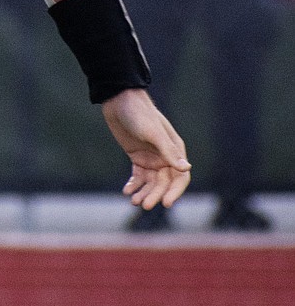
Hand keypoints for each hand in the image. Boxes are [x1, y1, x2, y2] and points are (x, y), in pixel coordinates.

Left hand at [101, 88, 191, 209]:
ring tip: (133, 201)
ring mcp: (151, 157)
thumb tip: (186, 167)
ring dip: (143, 192)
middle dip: (155, 194)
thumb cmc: (139, 113)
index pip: (180, 177)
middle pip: (163, 183)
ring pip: (150, 182)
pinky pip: (138, 176)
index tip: (166, 203)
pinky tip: (126, 191)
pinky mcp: (137, 156)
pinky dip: (134, 185)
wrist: (118, 100)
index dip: (175, 191)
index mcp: (174, 149)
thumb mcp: (153, 132)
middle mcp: (164, 156)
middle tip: (144, 205)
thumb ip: (168, 151)